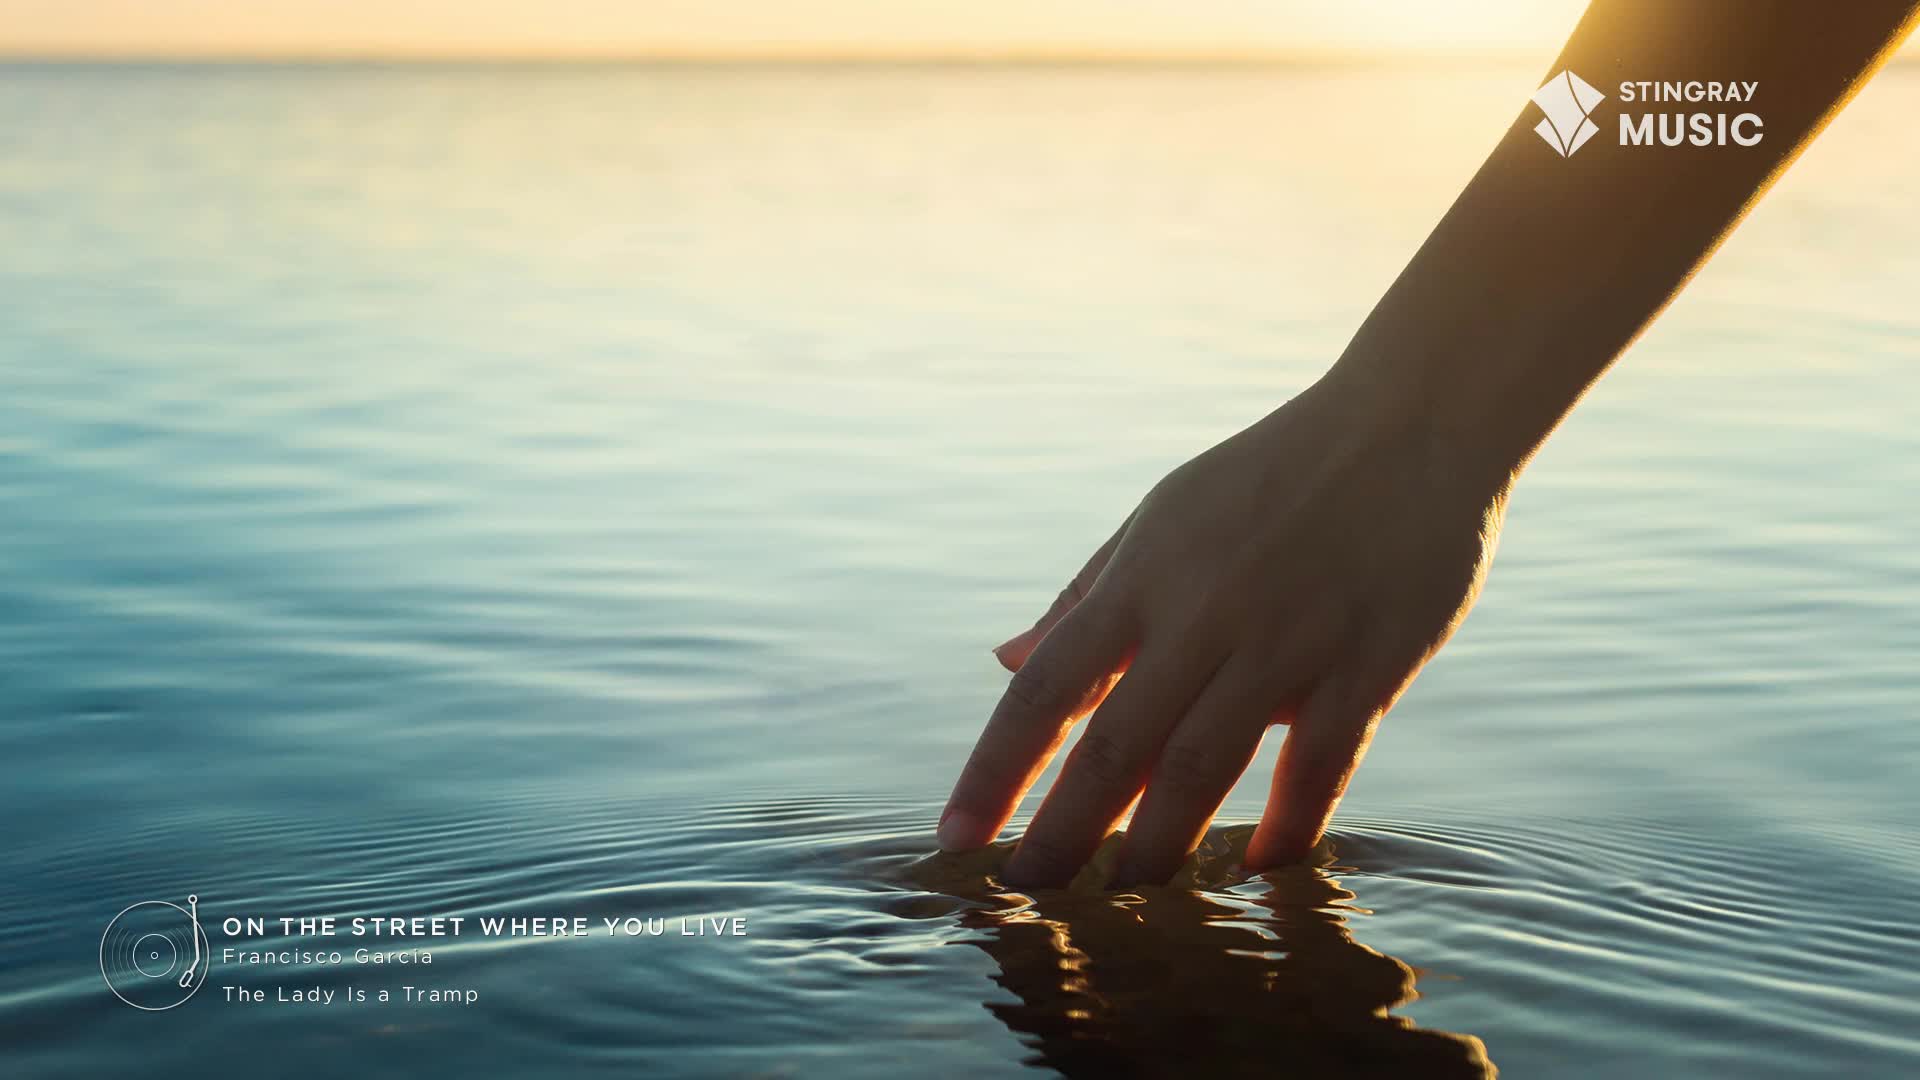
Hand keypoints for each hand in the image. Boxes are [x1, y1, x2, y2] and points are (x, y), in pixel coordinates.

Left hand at [937, 371, 1516, 887]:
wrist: (1410, 423)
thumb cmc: (1271, 474)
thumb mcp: (1162, 515)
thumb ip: (1085, 595)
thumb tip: (1004, 658)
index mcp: (1142, 576)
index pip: (1045, 689)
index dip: (993, 770)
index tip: (951, 838)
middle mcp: (1203, 614)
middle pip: (1115, 746)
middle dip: (1061, 833)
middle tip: (1023, 897)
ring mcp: (1287, 641)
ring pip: (1204, 767)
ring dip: (1157, 846)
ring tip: (1125, 900)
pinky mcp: (1369, 664)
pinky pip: (1321, 765)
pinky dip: (1286, 826)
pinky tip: (1252, 871)